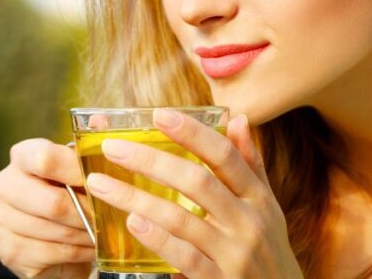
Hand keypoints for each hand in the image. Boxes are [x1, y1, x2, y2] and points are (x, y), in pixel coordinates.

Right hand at [0, 138, 95, 278]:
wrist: (53, 237)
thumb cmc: (70, 195)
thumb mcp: (79, 167)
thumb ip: (88, 144)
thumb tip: (99, 120)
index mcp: (20, 156)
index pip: (45, 159)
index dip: (77, 172)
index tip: (101, 181)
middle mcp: (2, 186)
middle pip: (52, 203)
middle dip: (86, 212)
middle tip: (108, 216)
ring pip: (55, 230)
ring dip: (85, 234)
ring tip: (102, 232)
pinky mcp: (7, 251)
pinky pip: (51, 253)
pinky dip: (77, 252)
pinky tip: (88, 247)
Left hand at [84, 108, 302, 278]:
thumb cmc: (269, 249)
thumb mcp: (267, 206)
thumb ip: (250, 164)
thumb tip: (238, 118)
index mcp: (257, 196)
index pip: (224, 155)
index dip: (192, 133)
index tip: (159, 114)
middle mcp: (248, 221)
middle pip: (197, 181)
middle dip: (151, 161)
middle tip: (113, 148)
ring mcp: (234, 253)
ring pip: (182, 218)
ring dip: (137, 198)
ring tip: (102, 184)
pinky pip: (185, 257)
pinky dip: (158, 239)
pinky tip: (132, 222)